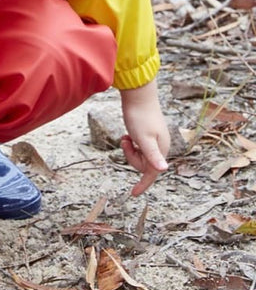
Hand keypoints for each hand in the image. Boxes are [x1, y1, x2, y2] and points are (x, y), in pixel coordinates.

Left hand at [119, 80, 169, 194]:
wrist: (139, 95)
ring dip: (129, 149)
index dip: (143, 184)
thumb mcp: (143, 138)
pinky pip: (138, 147)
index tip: (133, 194)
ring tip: (125, 137)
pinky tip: (127, 135)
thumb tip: (163, 170)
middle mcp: (161, 146)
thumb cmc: (140, 116)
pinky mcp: (149, 134)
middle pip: (143, 164)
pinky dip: (130, 143)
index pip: (152, 173)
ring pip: (139, 155)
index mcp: (162, 150)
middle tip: (125, 142)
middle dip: (131, 156)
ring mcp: (155, 140)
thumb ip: (152, 155)